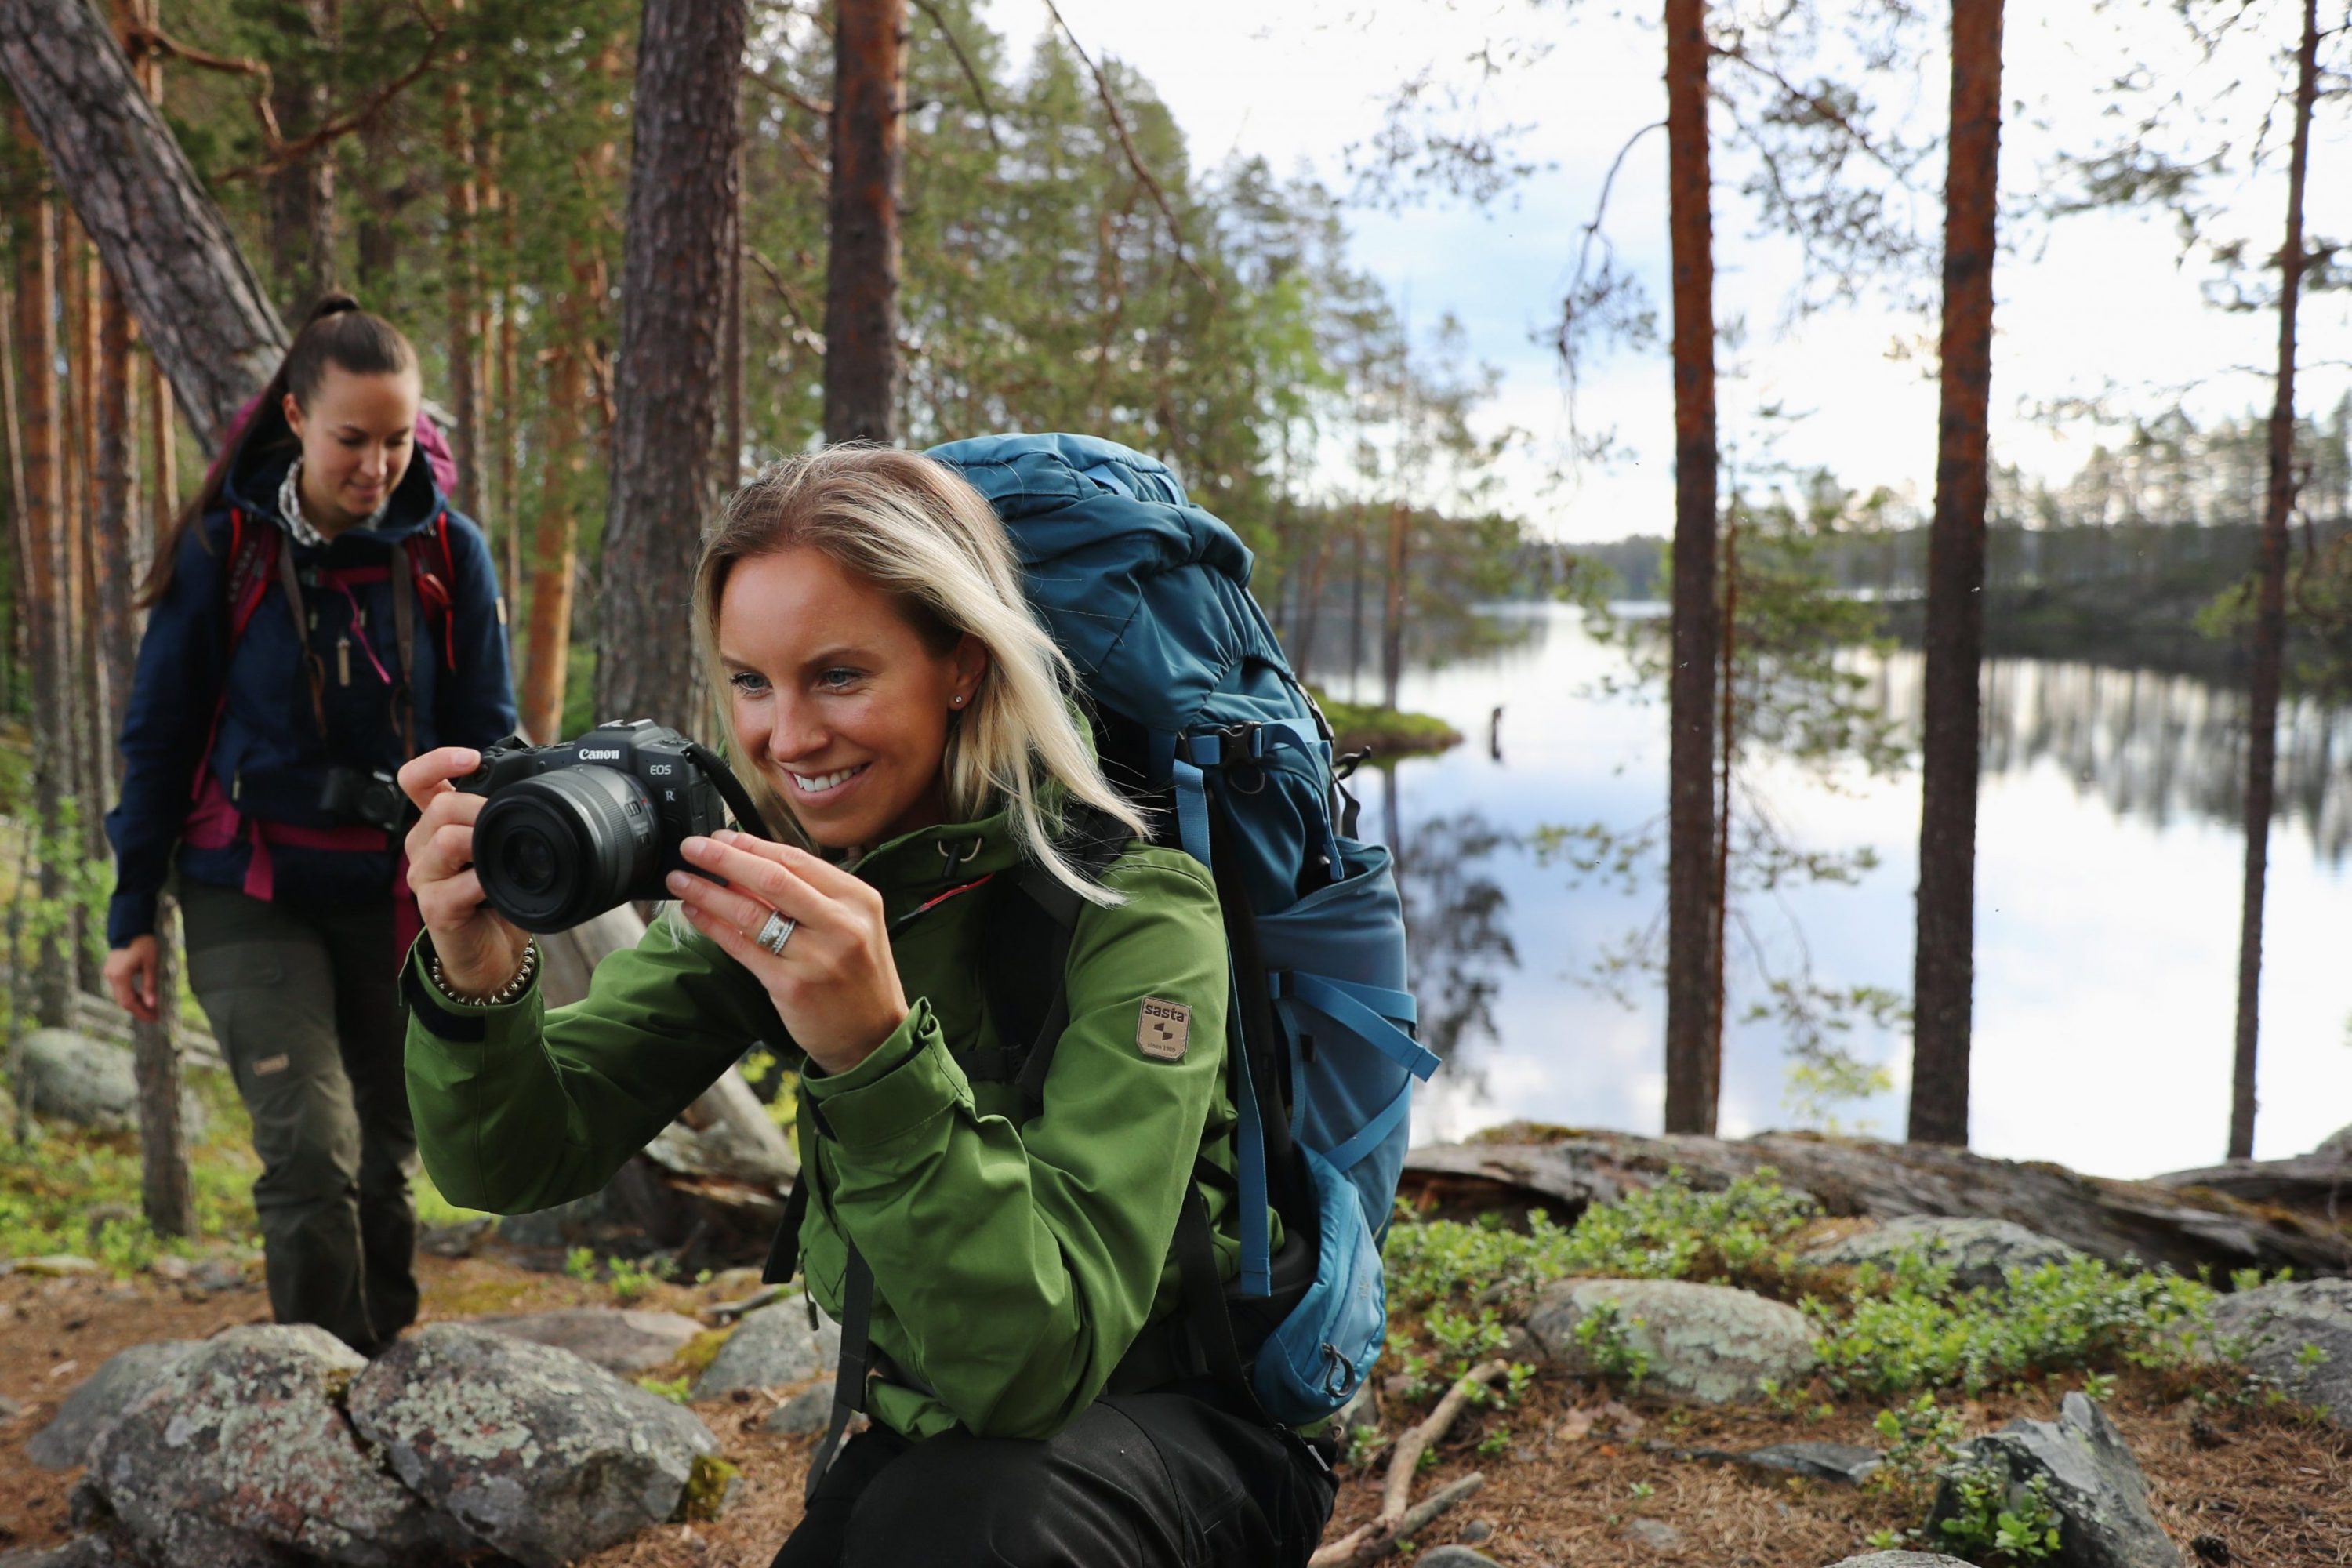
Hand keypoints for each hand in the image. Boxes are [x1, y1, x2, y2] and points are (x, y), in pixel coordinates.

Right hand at [105, 937, 160, 1023]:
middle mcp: (111, 977)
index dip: (142, 1013)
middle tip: (155, 1016)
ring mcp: (110, 974)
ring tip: (152, 1008)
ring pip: (122, 996)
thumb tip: (152, 1005)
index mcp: (120, 976)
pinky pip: (121, 989)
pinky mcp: (112, 971)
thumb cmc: (143, 943)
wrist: (130, 928)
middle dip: (140, 1010)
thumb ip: (150, 985)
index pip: (129, 1002)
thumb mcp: (151, 964)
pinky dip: (132, 995)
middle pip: (124, 1002)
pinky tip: (144, 997)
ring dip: (136, 1003)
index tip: (155, 1018)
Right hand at [398, 747, 529, 995]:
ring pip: (444, 839)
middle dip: (482, 808)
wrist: (493, 952)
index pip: (417, 780)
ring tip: (503, 857)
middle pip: (441, 806)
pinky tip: (495, 888)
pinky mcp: (433, 907)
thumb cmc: (500, 895)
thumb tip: (538, 790)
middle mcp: (423, 845)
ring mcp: (424, 877)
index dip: (438, 762)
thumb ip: (505, 819)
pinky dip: (482, 883)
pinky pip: (455, 885)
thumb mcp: (503, 848)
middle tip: (511, 823)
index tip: (471, 759)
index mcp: (438, 823)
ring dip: (481, 842)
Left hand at [668, 829, 907, 1074]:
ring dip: (708, 892)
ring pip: (751, 912)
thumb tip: (748, 868)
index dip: (752, 845)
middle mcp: (840, 923)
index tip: (720, 837)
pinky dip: (714, 926)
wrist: (874, 1038)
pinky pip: (743, 947)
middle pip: (771, 878)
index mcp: (858, 899)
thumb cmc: (858, 977)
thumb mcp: (851, 926)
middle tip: (691, 847)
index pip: (796, 859)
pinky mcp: (792, 986)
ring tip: (680, 880)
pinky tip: (695, 914)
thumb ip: (810, 897)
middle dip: (723, 859)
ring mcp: (817, 956)